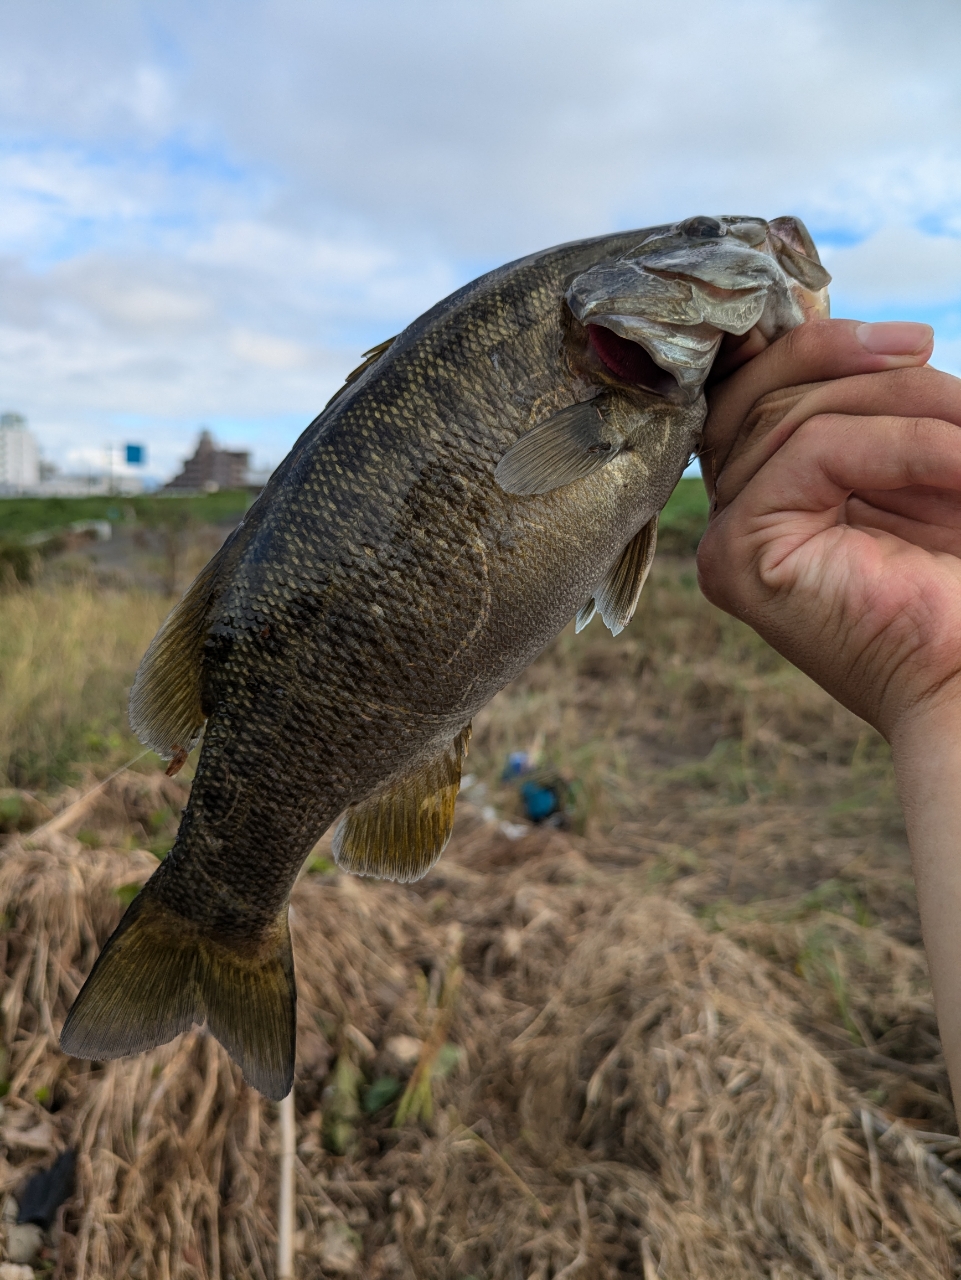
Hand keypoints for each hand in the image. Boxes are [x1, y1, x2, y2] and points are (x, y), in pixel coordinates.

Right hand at [695, 317, 960, 746]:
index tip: (914, 342)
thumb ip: (878, 407)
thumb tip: (867, 323)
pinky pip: (814, 449)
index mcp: (774, 498)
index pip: (763, 392)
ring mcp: (731, 539)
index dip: (820, 346)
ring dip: (905, 409)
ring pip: (793, 412)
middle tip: (941, 366)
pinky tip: (959, 467)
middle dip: (861, 364)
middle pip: (763, 389)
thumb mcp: (924, 464)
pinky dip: (902, 445)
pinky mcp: (741, 556)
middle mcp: (738, 517)